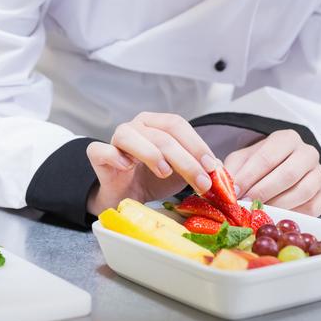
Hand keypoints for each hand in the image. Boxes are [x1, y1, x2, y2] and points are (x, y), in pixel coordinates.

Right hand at [85, 112, 216, 215]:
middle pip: (161, 135)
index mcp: (156, 124)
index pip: (177, 125)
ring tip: (165, 172)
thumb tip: (222, 170)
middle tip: (202, 182)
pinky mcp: (97, 155)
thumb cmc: (152, 179)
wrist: (125, 197)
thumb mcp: (182, 173)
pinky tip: (127, 166)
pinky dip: (114, 155)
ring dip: (151, 154)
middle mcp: (135, 126)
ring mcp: (114, 139)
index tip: (212, 167)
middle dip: (185, 159)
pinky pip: (102, 150)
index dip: (196, 144)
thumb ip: (200, 168)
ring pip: (131, 137)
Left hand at [223, 130, 320, 216]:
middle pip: (288, 174)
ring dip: (277, 205)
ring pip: (302, 192)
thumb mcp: (242, 161)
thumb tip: (219, 182)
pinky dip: (293, 215)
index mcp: (287, 139)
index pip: (267, 157)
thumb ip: (232, 170)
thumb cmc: (258, 165)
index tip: (234, 191)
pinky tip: (276, 217)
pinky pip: (313, 208)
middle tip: (246, 204)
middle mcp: (308, 153)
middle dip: (263, 192)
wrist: (280, 171)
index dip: (249, 176)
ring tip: (258, 212)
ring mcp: (319, 174)